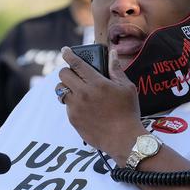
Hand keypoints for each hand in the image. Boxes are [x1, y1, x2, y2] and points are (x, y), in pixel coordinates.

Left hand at [57, 47, 145, 164]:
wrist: (123, 139)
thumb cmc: (128, 112)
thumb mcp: (127, 88)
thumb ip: (116, 69)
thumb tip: (113, 53)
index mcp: (96, 83)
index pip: (76, 64)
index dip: (68, 54)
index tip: (65, 50)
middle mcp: (83, 94)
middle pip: (63, 75)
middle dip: (67, 71)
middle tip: (74, 74)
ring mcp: (76, 107)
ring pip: (61, 91)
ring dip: (67, 88)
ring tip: (77, 90)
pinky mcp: (73, 119)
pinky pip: (67, 106)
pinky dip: (72, 103)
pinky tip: (84, 106)